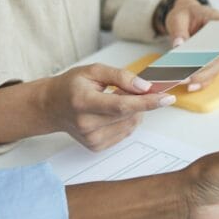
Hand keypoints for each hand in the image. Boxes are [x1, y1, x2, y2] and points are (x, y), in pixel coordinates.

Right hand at [39, 63, 173, 150]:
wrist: (51, 107)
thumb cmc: (71, 86)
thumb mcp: (93, 71)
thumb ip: (120, 76)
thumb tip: (144, 87)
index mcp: (83, 102)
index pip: (122, 105)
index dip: (147, 102)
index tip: (167, 98)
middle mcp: (86, 124)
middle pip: (129, 114)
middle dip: (139, 101)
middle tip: (128, 89)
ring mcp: (92, 139)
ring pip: (131, 124)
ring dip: (133, 111)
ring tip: (113, 101)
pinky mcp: (97, 147)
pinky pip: (126, 132)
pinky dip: (126, 120)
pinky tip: (110, 113)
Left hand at [163, 0, 218, 91]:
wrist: (185, 20)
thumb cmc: (185, 16)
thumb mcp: (178, 18)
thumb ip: (179, 31)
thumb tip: (178, 45)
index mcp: (217, 20)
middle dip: (204, 66)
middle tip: (188, 73)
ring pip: (215, 68)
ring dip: (200, 77)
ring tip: (183, 81)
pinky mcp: (213, 62)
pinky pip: (210, 74)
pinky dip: (201, 82)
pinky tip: (191, 87)